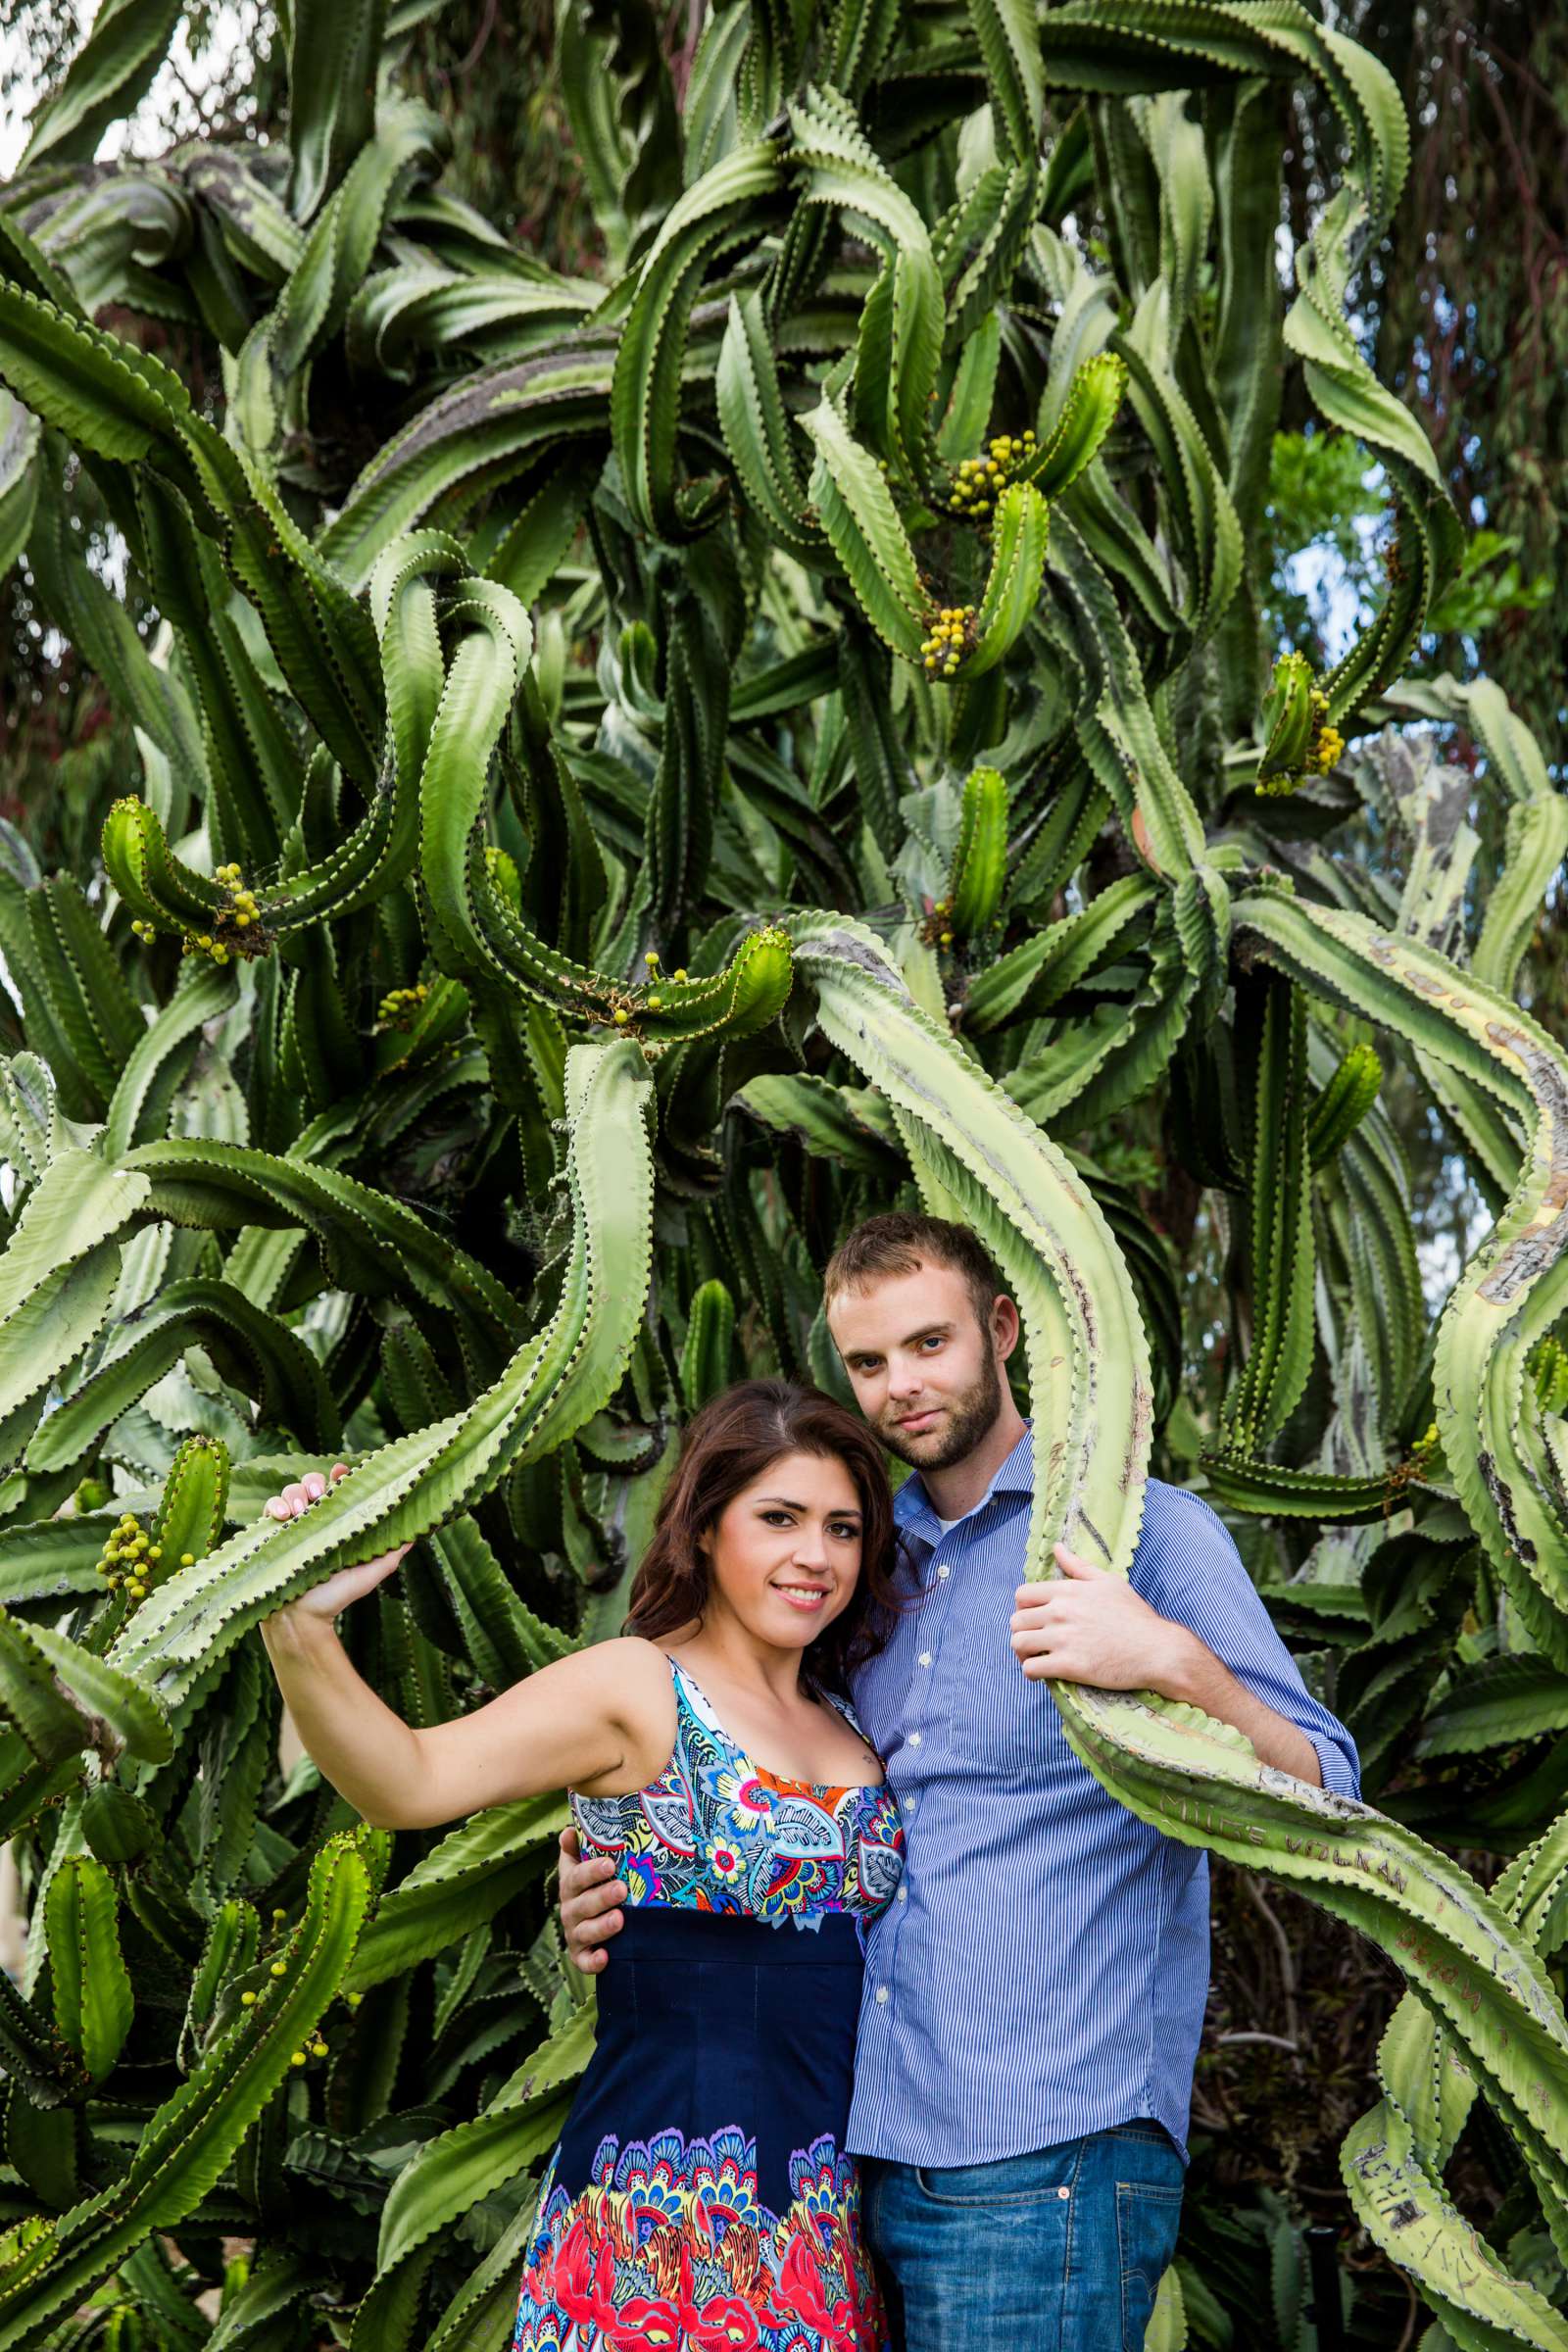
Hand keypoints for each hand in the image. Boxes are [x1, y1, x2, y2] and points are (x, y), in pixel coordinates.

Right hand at [262, 1462, 413, 1623]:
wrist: (303, 1620)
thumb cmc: (336, 1596)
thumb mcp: (370, 1573)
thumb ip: (392, 1552)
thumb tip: (421, 1532)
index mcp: (337, 1522)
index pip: (339, 1488)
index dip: (340, 1475)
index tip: (342, 1471)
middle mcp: (314, 1520)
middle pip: (312, 1483)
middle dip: (313, 1481)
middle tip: (318, 1493)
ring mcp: (291, 1526)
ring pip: (290, 1491)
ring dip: (294, 1493)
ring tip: (299, 1511)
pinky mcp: (270, 1534)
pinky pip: (269, 1508)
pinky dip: (274, 1505)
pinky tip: (283, 1517)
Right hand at [558, 1826, 625, 1975]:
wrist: (596, 1918)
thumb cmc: (597, 1882)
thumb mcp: (587, 1862)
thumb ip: (581, 1846)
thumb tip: (569, 1831)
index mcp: (571, 1884)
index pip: (576, 1876)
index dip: (591, 1871)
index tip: (609, 1864)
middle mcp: (570, 1909)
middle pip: (583, 1904)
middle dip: (602, 1897)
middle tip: (621, 1889)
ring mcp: (575, 1933)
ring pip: (585, 1932)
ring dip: (601, 1926)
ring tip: (620, 1919)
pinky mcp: (581, 1956)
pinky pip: (584, 1962)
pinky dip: (593, 1961)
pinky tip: (606, 1957)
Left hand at [1010, 1542, 1199, 1695]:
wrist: (1157, 1650)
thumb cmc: (1135, 1616)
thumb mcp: (1109, 1582)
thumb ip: (1078, 1566)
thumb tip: (1057, 1547)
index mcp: (1067, 1591)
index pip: (1022, 1595)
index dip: (1022, 1608)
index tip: (1033, 1619)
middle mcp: (1061, 1612)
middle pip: (1016, 1620)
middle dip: (1021, 1631)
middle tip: (1033, 1641)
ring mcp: (1063, 1639)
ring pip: (1018, 1643)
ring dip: (1022, 1652)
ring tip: (1034, 1657)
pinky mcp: (1069, 1665)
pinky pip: (1031, 1668)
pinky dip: (1031, 1672)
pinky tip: (1041, 1673)